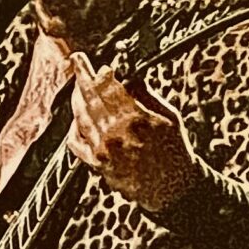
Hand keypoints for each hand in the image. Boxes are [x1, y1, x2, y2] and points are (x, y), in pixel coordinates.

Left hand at [67, 54, 196, 211]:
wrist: (173, 187)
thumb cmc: (174, 148)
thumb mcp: (169, 116)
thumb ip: (145, 93)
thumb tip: (127, 72)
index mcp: (136, 118)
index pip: (109, 87)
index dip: (98, 72)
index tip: (94, 62)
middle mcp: (116, 134)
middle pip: (90, 98)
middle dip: (81, 77)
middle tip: (77, 61)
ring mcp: (103, 150)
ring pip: (80, 117)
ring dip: (77, 98)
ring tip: (78, 86)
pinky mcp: (97, 164)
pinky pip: (75, 142)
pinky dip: (73, 126)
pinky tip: (77, 117)